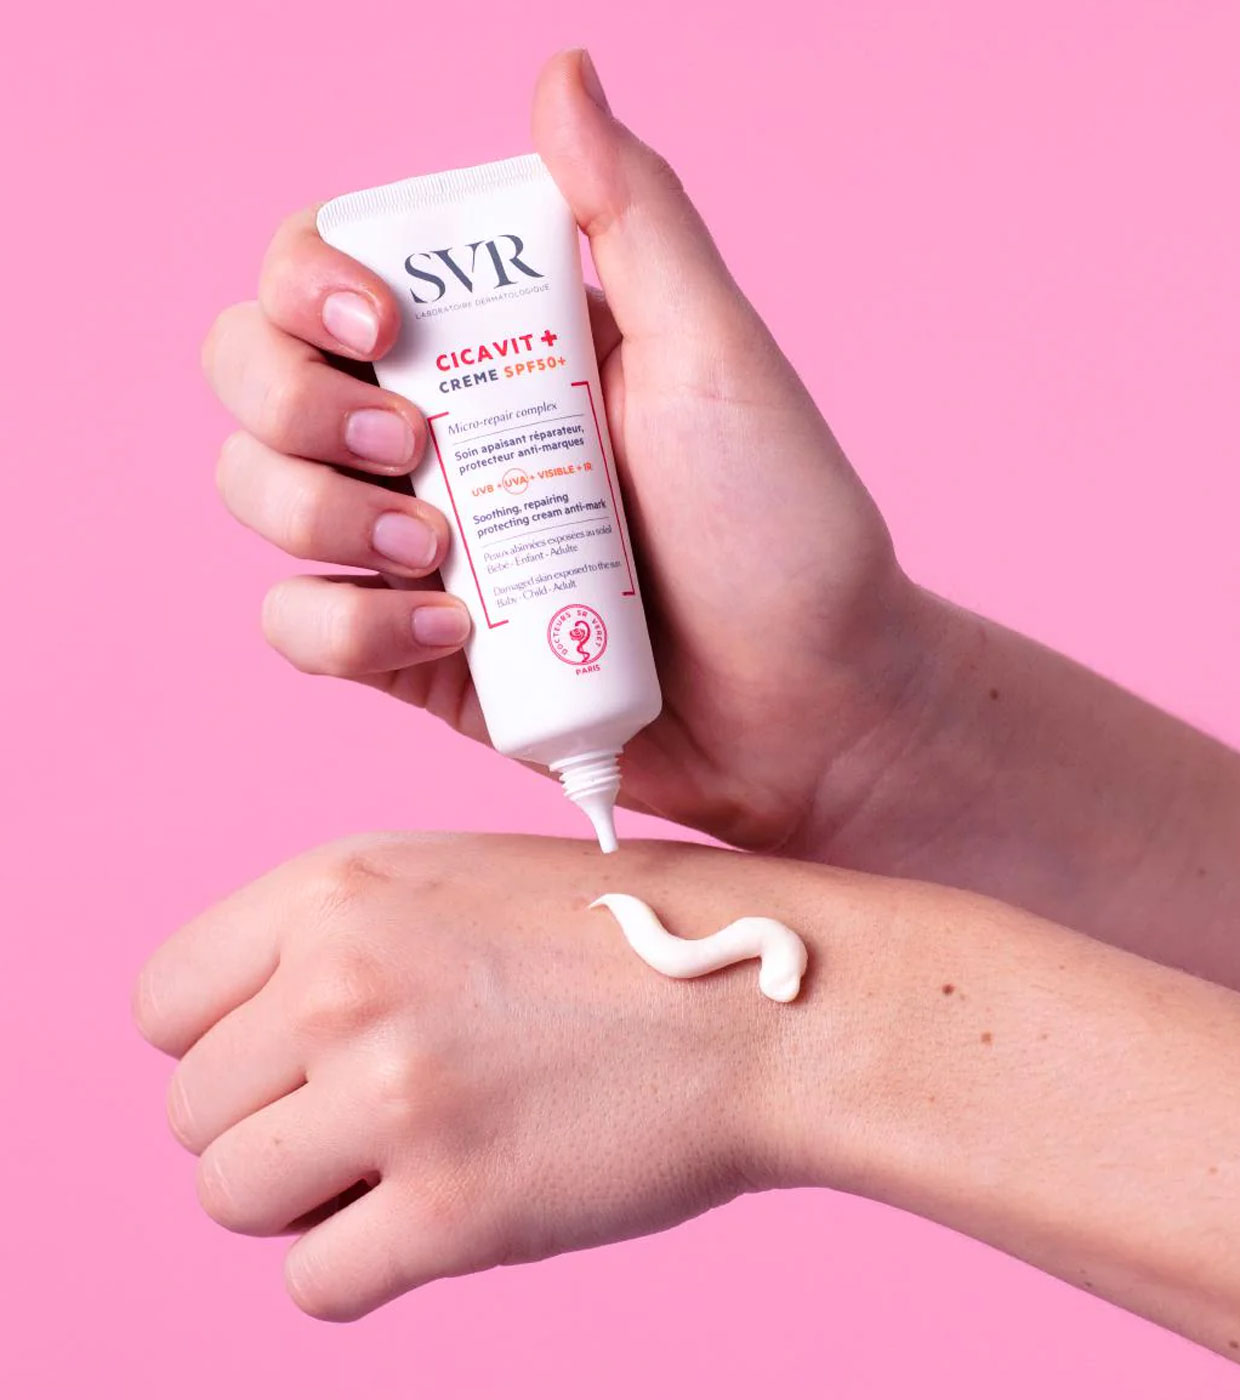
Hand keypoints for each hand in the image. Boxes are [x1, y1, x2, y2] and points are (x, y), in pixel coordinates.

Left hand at [132, 834, 844, 1319]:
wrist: (761, 1003)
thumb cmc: (618, 942)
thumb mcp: (456, 882)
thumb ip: (334, 942)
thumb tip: (235, 1051)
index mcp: (339, 886)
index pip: (163, 1001)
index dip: (218, 1045)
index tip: (284, 1064)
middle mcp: (344, 980)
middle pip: (190, 1110)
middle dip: (268, 1127)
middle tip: (368, 1121)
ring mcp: (394, 1096)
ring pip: (232, 1198)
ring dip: (304, 1202)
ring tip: (402, 1165)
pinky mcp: (450, 1212)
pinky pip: (313, 1286)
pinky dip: (360, 1267)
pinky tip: (435, 1220)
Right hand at [201, 49, 932, 849]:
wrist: (810, 703)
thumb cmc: (781, 525)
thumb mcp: (714, 352)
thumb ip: (633, 216)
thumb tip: (563, 74)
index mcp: (492, 347)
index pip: (319, 275)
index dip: (307, 281)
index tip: (387, 323)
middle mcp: (435, 436)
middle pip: (255, 379)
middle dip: (296, 406)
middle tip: (413, 451)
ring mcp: (414, 548)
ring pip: (257, 496)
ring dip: (320, 516)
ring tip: (446, 557)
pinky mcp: (413, 654)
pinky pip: (300, 627)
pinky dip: (349, 629)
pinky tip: (452, 635)